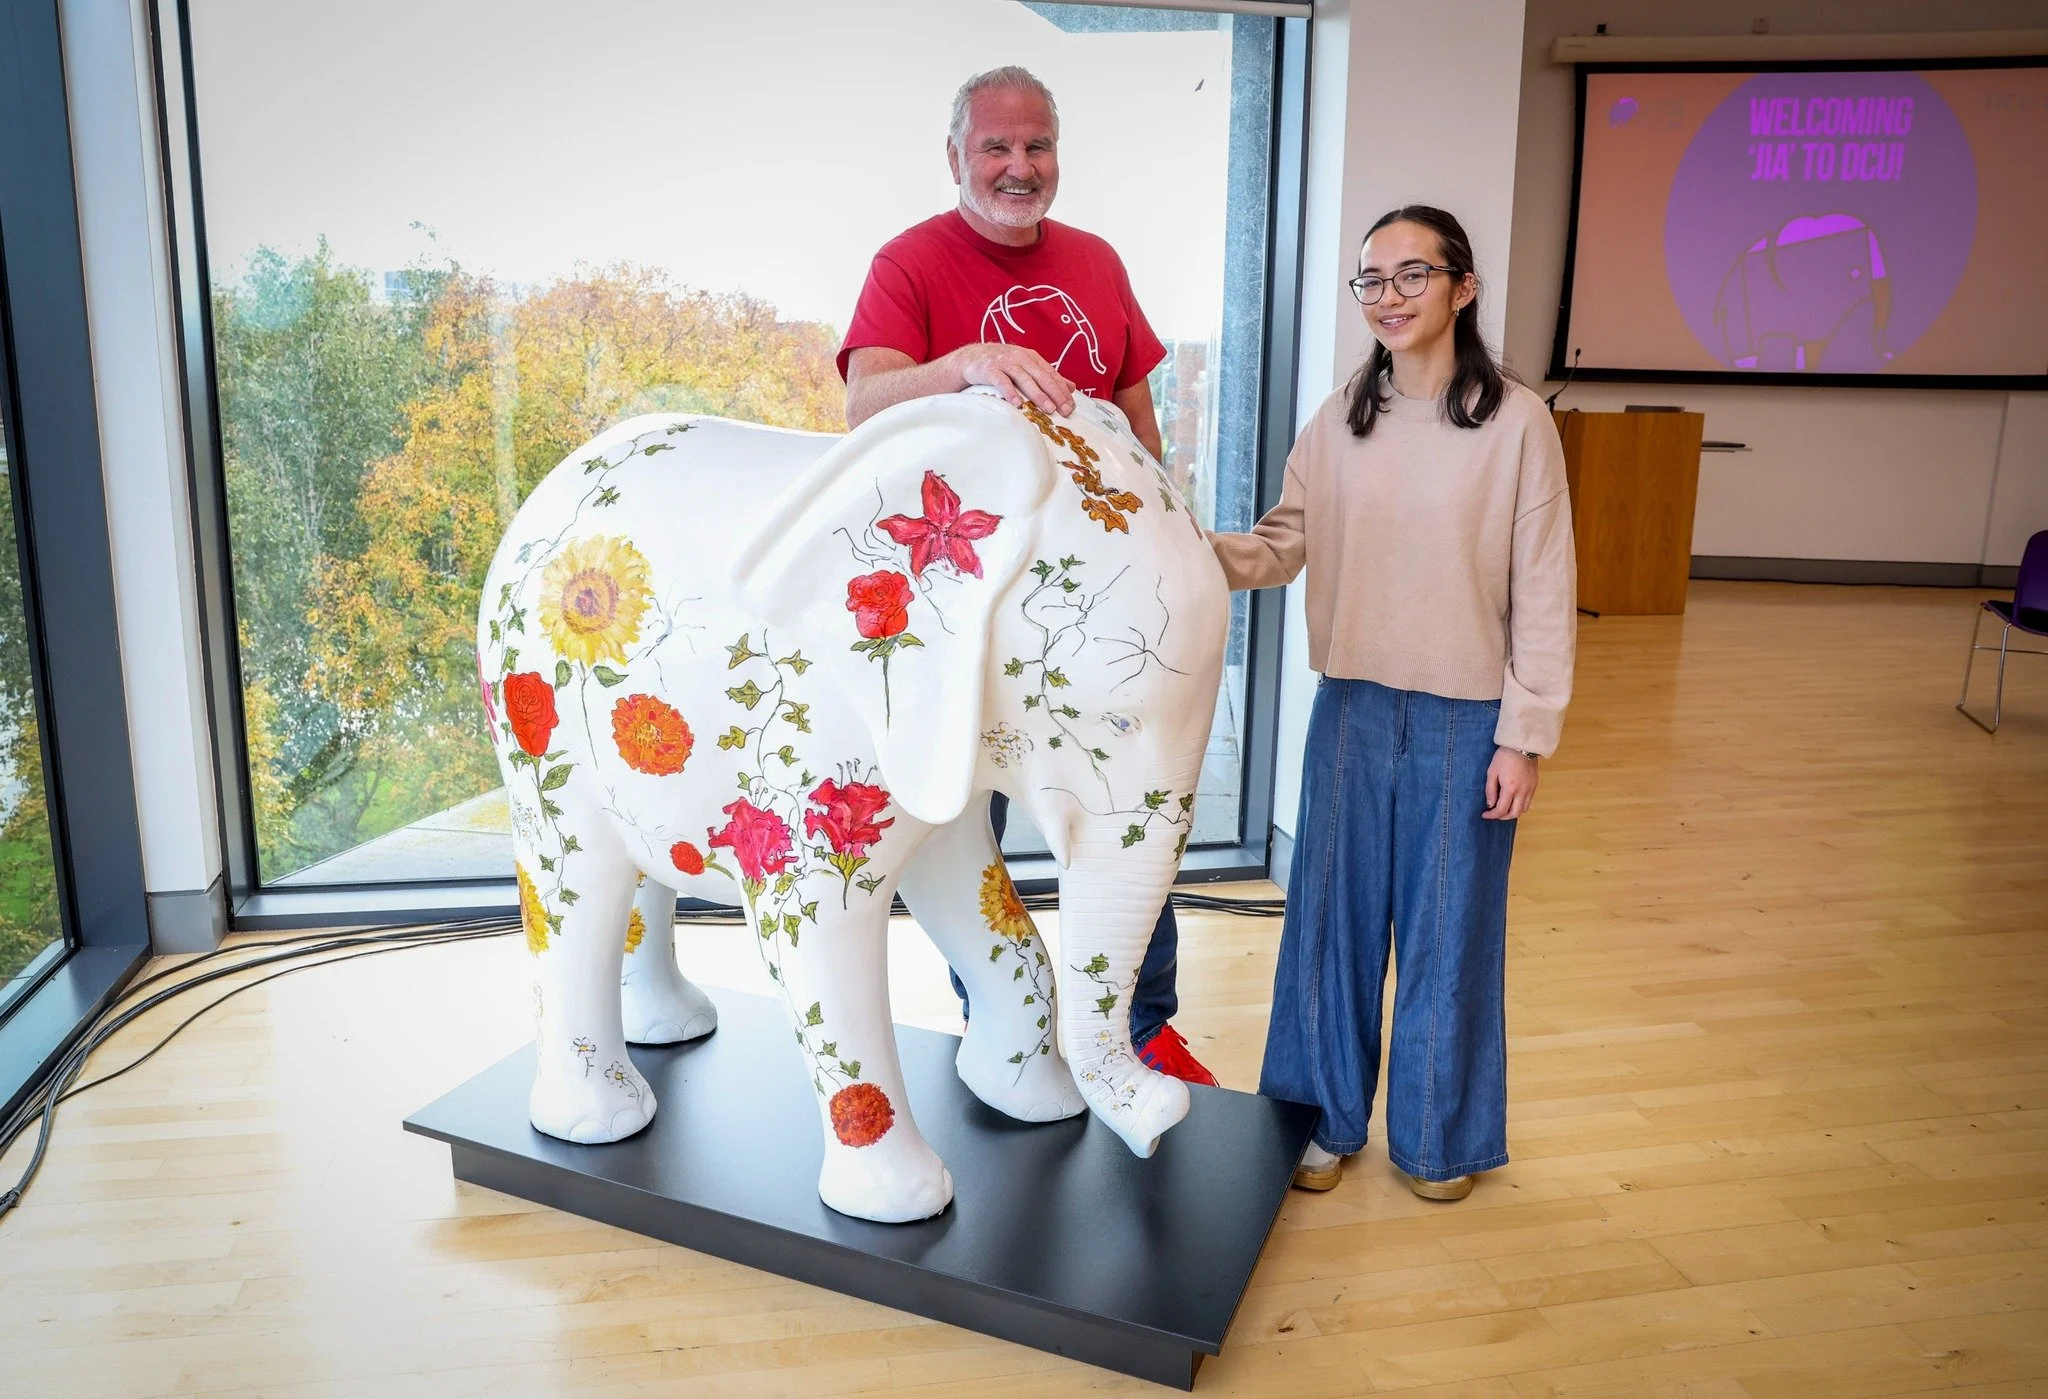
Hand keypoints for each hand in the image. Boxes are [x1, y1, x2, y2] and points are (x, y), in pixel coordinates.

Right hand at [949, 342, 1075, 416]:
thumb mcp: (1026, 367)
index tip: (1070, 406)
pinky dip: (1010, 392)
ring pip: (1025, 379)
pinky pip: (1001, 382)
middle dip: (1054, 394)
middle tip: (1064, 410)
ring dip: (1038, 395)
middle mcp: (1020, 358)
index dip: (1062, 391)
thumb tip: (1072, 387)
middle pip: (1041, 377)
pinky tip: (1017, 403)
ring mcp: (1005, 363)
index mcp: (1032, 358)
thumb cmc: (1002, 365)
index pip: (1051, 375)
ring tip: (1048, 409)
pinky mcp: (990, 370)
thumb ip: (1047, 376)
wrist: (971, 358)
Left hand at [1483, 748, 1537, 820]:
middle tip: (1494, 813)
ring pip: (1524, 809)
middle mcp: (1522, 791)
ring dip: (1513, 811)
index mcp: (1510, 788)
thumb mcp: (1492, 772)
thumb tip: (1490, 804)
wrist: (1522, 745)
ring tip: (1503, 807)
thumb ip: (1490, 790)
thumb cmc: (1504, 757)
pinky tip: (1512, 799)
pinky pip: (1528, 801)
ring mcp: (1530, 788)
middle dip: (1503, 817)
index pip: (1501, 810)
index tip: (1485, 814)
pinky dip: (1520, 804)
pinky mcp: (1534, 785)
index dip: (1492, 815)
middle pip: (1515, 814)